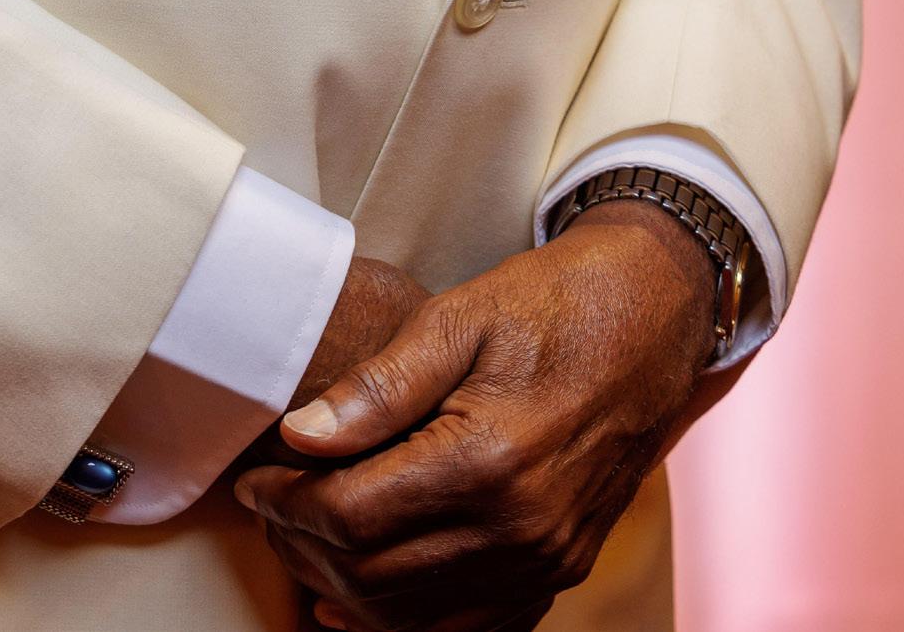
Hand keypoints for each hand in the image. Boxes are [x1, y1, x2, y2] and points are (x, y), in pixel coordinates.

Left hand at [232, 202, 718, 629]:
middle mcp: (521, 529)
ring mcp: (546, 560)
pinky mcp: (561, 570)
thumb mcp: (457, 315)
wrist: (650, 320)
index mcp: (489, 461)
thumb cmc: (551, 305)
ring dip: (345, 590)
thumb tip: (299, 435)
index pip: (352, 515)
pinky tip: (364, 599)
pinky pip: (471, 627)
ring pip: (414, 618)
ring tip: (304, 544)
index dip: (286, 504)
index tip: (253, 481)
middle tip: (269, 509)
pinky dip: (408, 623)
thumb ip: (377, 384)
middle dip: (304, 548)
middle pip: (374, 576)